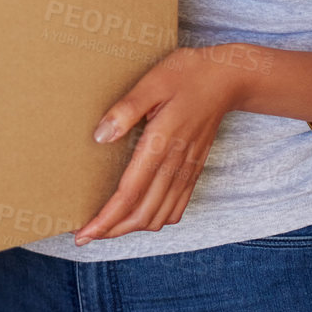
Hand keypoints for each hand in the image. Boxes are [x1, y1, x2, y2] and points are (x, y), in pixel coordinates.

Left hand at [73, 46, 250, 245]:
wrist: (227, 79)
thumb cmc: (186, 75)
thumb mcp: (151, 82)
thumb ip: (126, 110)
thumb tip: (100, 137)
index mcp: (161, 144)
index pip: (129, 194)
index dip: (105, 219)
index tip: (83, 233)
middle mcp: (175, 164)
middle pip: (142, 213)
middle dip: (112, 230)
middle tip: (85, 236)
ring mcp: (187, 169)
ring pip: (160, 215)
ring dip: (132, 228)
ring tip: (107, 230)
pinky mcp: (195, 169)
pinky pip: (178, 206)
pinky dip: (157, 220)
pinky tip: (141, 219)